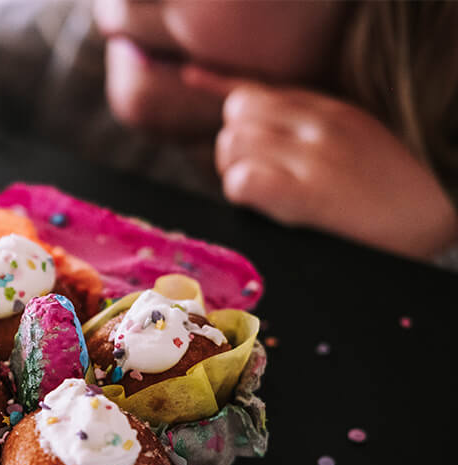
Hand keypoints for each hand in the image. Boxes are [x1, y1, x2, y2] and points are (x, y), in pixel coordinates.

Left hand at [183, 65, 457, 259]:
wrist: (435, 220)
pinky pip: (243, 180)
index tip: (193, 80)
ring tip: (263, 198)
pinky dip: (240, 194)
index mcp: (329, 110)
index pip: (254, 89)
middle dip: (229, 148)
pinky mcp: (309, 195)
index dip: (220, 93)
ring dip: (232, 174)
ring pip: (231, 145)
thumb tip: (249, 120)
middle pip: (235, 116)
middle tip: (251, 177)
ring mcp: (314, 157)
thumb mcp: (353, 141)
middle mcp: (319, 125)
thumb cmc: (388, 193)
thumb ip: (305, 127)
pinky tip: (263, 206)